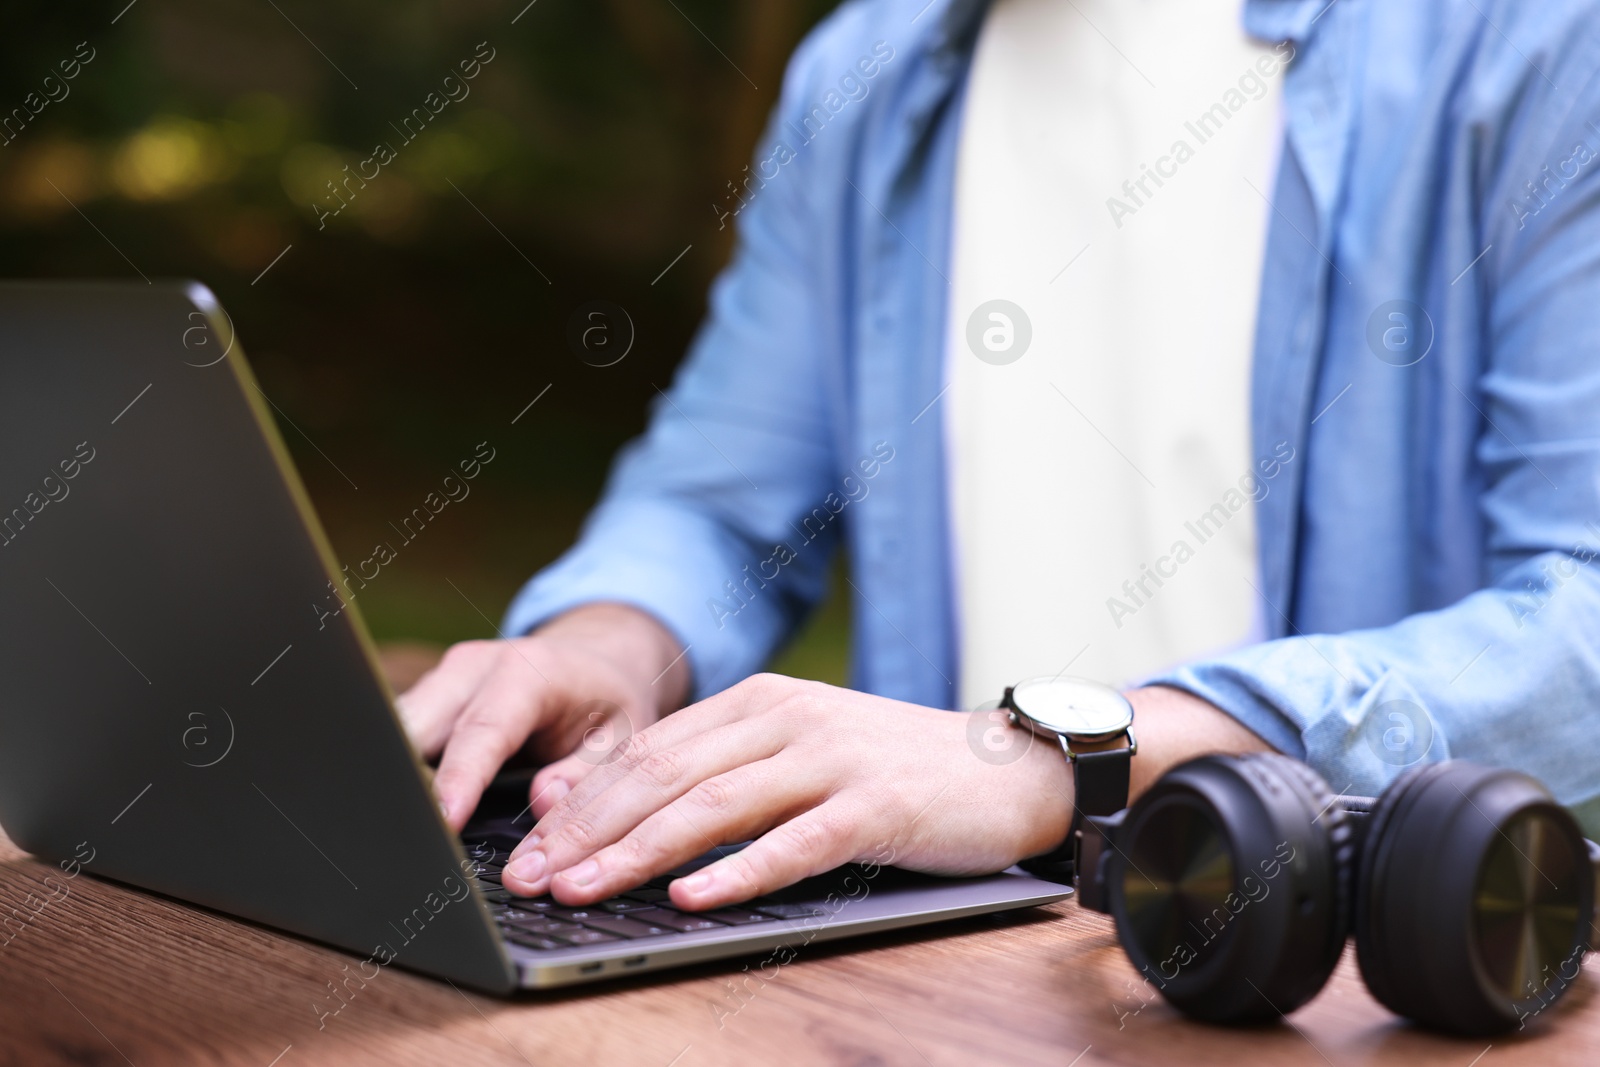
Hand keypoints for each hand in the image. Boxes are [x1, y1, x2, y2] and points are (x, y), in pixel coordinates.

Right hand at [396, 602, 689, 829]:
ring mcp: (445, 678)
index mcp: (527, 673)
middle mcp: (475, 667)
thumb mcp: (621, 735)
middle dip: (406, 780)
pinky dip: (399, 771)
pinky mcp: (430, 694)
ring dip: (395, 776)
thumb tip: (544, 805)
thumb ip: (586, 773)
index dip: (459, 779)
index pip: (482, 731)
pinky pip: (402, 734)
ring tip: (401, 831)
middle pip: (419, 726)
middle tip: (410, 840)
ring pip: (396, 729)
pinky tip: (404, 812)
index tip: (443, 822)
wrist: (594, 658)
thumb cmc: (608, 700)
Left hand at [498, 674, 1076, 909]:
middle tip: (532, 877)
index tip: (527, 849)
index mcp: (759, 702)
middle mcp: (788, 718)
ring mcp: (832, 757)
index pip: (650, 751)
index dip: (582, 802)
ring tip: (585, 889)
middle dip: (589, 829)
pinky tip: (693, 897)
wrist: (1005, 767)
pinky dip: (740, 871)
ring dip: (642, 851)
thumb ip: (720, 771)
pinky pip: (796, 841)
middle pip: (667, 774)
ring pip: (717, 804)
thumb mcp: (798, 752)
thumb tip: (620, 813)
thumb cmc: (891, 771)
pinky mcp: (876, 804)